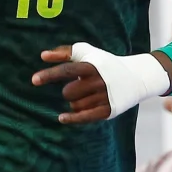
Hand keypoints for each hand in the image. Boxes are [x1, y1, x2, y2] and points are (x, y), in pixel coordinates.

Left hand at [33, 44, 171, 123]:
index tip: (34, 80)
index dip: (49, 75)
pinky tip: (62, 118)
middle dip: (69, 92)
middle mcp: (99, 82)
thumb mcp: (88, 53)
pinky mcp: (109, 109)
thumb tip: (43, 56)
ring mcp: (105, 97)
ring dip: (75, 102)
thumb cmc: (106, 63)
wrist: (137, 76)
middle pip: (68, 93)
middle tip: (80, 87)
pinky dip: (72, 118)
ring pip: (75, 106)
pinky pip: (85, 117)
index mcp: (92, 66)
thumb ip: (64, 52)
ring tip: (87, 95)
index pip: (67, 70)